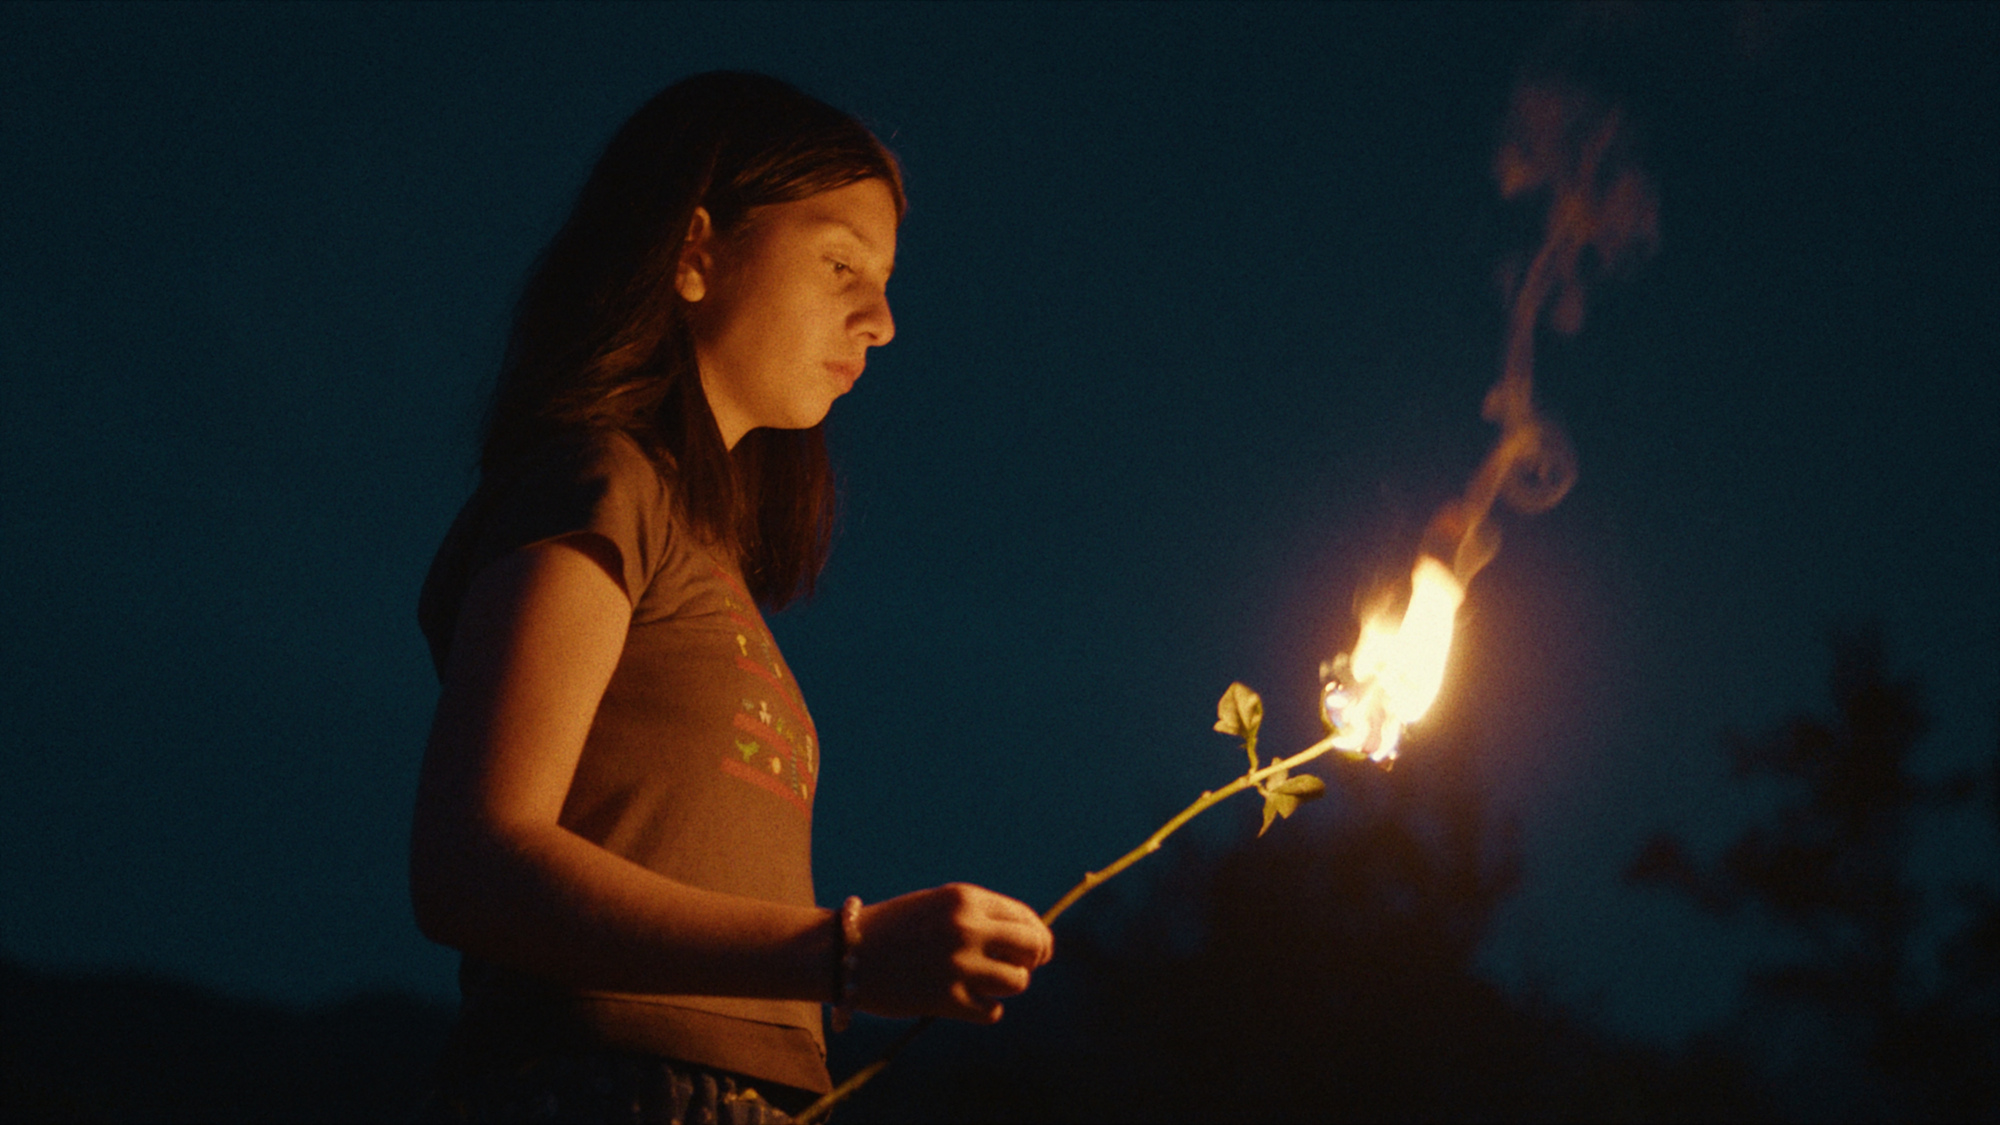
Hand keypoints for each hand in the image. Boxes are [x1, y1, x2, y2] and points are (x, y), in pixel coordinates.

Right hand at [850, 883, 1053, 1023]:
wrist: (845, 953)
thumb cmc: (895, 928)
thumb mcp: (939, 906)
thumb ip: (981, 918)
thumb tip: (1031, 942)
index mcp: (965, 899)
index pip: (1025, 918)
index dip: (1036, 936)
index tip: (1035, 949)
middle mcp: (967, 928)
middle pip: (1033, 948)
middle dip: (1033, 960)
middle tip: (1021, 968)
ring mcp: (958, 964)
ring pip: (1017, 982)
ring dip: (1005, 986)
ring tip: (982, 983)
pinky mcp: (947, 999)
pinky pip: (992, 1011)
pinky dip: (984, 1009)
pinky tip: (964, 1001)